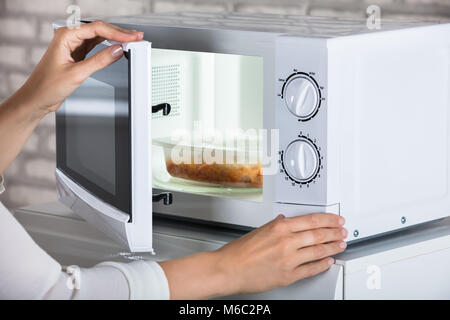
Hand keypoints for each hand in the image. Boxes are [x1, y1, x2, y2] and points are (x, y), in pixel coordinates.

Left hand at [19, 20, 142, 116]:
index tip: (131, 37)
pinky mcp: (77, 54)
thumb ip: (99, 61)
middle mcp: (69, 37)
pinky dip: (108, 47)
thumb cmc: (47, 86)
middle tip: (136, 37)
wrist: (37, 98)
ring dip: (115, 38)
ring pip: (99, 37)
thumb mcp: (77, 73)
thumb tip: (117, 50)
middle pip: (99, 30)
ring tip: (131, 40)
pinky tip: (117, 47)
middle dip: (119, 33)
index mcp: (65, 36)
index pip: (97, 28)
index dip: (117, 32)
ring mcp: (73, 45)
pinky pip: (96, 46)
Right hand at [159, 213, 346, 298]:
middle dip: (334, 232)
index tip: (336, 219)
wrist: (229, 269)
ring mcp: (289, 259)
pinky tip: (328, 261)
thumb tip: (285, 221)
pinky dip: (322, 264)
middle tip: (342, 231)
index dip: (328, 219)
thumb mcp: (259, 230)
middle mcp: (286, 242)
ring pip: (318, 251)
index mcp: (279, 228)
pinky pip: (311, 269)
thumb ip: (275, 225)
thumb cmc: (239, 251)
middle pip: (318, 234)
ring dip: (332, 247)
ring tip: (340, 244)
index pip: (311, 220)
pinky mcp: (288, 275)